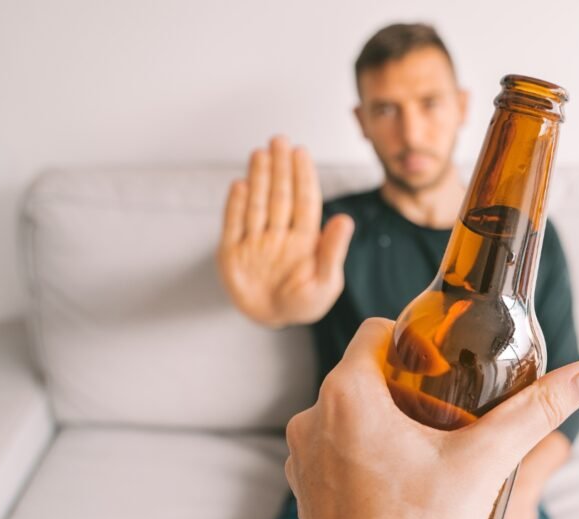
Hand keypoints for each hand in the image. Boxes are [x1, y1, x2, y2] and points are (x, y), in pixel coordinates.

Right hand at [218, 135, 354, 327]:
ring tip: (260, 154)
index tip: (300, 152)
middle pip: (280, 195)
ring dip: (259, 178)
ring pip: (258, 204)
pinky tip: (241, 184)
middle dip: (280, 168)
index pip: (304, 201)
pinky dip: (236, 205)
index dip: (302, 176)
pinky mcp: (232, 252)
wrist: (272, 319)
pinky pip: (234, 224)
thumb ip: (332, 251)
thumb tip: (346, 220)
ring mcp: (255, 240)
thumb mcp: (325, 282)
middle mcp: (280, 234)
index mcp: (305, 238)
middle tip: (279, 140)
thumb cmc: (304, 302)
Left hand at [284, 318, 578, 518]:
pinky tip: (402, 481)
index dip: (413, 341)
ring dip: (385, 421)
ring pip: (350, 414)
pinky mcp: (306, 488)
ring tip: (428, 449)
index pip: (376, 331)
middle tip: (448, 411)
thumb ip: (536, 412)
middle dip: (408, 386)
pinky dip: (366, 455)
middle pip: (366, 373)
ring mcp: (304, 455)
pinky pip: (337, 451)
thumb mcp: (484, 464)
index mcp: (347, 394)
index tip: (444, 366)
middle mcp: (314, 417)